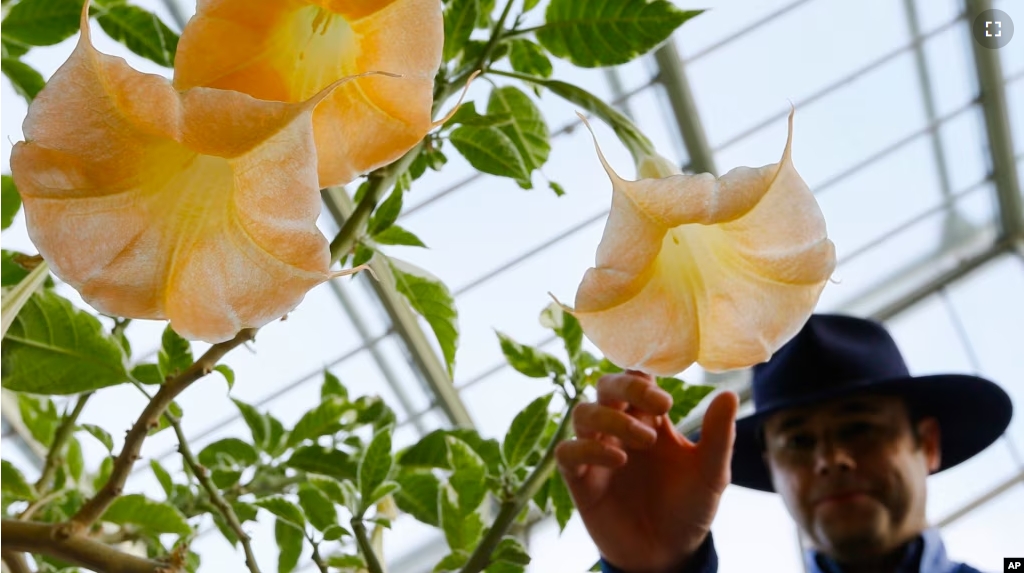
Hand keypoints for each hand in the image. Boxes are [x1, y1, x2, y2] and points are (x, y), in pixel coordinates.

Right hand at [555, 370, 737, 572]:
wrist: (670, 555)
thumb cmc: (689, 508)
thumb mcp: (711, 473)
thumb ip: (718, 436)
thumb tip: (728, 395)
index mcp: (650, 418)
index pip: (637, 377)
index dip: (645, 373)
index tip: (669, 389)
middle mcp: (619, 428)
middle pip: (605, 385)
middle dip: (627, 386)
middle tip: (659, 405)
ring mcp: (597, 451)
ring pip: (582, 412)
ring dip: (612, 418)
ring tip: (645, 441)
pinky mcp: (580, 479)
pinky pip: (567, 451)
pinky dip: (588, 448)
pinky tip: (618, 459)